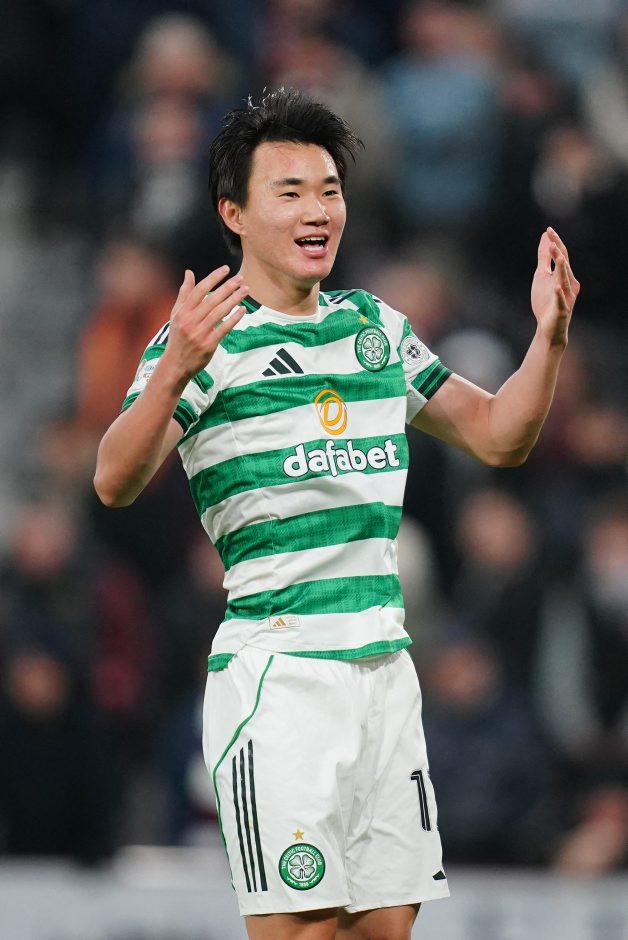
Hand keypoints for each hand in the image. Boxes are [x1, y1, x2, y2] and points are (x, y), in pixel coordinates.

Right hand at [162, 266, 247, 384]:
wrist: (176, 364)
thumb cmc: (178, 337)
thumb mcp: (176, 314)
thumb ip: (184, 293)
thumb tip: (189, 273)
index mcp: (182, 312)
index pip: (199, 290)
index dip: (213, 278)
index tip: (226, 269)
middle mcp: (190, 321)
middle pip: (211, 299)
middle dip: (228, 287)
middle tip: (240, 279)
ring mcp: (199, 333)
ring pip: (219, 312)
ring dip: (234, 300)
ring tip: (245, 290)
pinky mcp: (208, 345)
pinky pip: (224, 328)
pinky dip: (234, 318)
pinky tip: (242, 310)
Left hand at [531, 228, 579, 346]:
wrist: (548, 326)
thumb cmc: (546, 300)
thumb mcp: (541, 276)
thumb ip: (544, 258)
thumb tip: (545, 238)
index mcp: (564, 274)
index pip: (561, 255)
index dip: (555, 243)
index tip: (548, 230)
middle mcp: (569, 283)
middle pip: (564, 265)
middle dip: (558, 252)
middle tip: (551, 239)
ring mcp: (567, 297)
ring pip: (564, 280)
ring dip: (561, 268)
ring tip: (557, 256)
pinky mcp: (562, 310)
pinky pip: (561, 300)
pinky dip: (559, 294)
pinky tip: (556, 287)